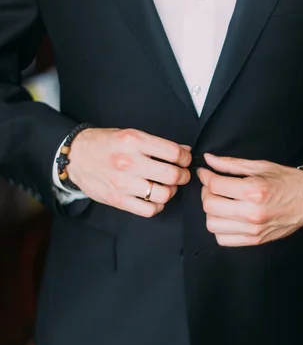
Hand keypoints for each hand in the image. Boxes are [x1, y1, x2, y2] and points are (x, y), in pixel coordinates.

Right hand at [68, 128, 191, 216]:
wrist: (75, 156)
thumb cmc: (103, 144)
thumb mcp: (130, 134)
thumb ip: (156, 143)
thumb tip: (184, 150)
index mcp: (134, 141)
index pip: (173, 153)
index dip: (186, 158)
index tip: (185, 160)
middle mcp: (129, 162)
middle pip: (172, 175)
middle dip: (183, 176)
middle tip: (181, 175)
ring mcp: (123, 183)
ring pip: (163, 194)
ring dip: (171, 191)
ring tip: (167, 186)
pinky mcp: (117, 199)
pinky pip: (148, 210)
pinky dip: (158, 206)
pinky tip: (155, 199)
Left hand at [197, 153, 302, 246]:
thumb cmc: (287, 181)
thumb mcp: (260, 166)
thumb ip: (231, 164)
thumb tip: (209, 160)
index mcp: (254, 191)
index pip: (215, 185)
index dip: (206, 176)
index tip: (205, 173)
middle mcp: (252, 213)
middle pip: (210, 205)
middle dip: (206, 193)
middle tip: (213, 186)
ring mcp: (253, 230)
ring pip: (212, 224)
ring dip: (212, 211)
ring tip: (221, 202)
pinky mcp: (254, 240)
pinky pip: (223, 239)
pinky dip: (220, 228)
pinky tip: (227, 217)